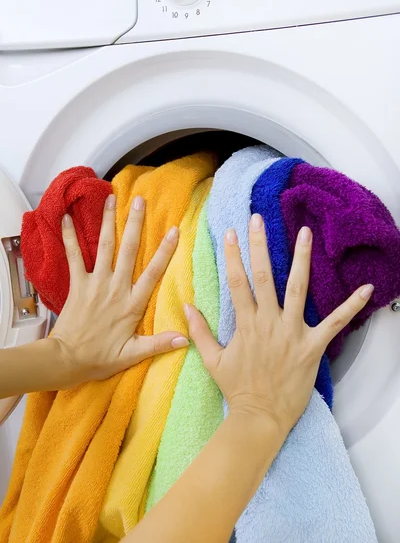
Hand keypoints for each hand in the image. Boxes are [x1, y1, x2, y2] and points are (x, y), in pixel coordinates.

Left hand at [52, 194, 187, 386]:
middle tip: (140, 201)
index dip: (165, 251)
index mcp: (132, 303)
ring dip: (107, 222)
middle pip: (128, 250)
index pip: (153, 272)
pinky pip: (73, 257)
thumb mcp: (133, 354)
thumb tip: (187, 338)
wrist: (67, 359)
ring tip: (111, 199)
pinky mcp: (78, 284)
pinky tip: (67, 218)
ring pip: (104, 247)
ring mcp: (96, 283)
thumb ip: (160, 343)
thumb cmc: (101, 357)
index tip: (174, 230)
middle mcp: (116, 287)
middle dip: (135, 224)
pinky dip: (70, 237)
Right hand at [186, 214, 373, 434]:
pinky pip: (335, 323)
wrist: (260, 417)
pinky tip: (367, 289)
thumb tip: (187, 306)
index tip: (230, 233)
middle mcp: (268, 322)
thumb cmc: (237, 389)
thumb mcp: (212, 360)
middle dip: (260, 245)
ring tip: (304, 233)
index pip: (237, 282)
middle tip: (258, 219)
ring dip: (301, 259)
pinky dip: (351, 306)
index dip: (232, 255)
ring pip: (297, 289)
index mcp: (245, 324)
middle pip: (264, 276)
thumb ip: (199, 332)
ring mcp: (292, 333)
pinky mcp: (312, 347)